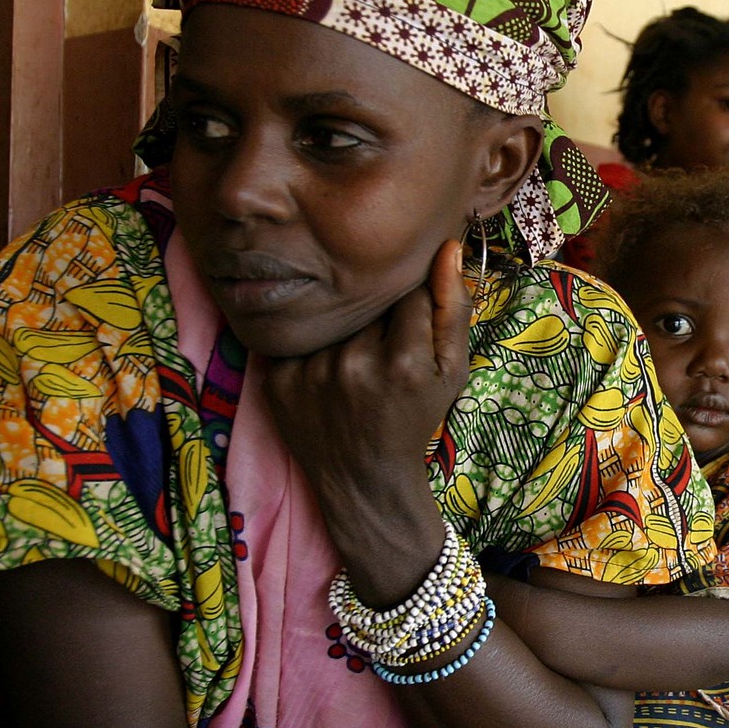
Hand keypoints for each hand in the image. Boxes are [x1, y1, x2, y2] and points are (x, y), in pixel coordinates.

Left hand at [265, 241, 471, 606]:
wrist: (362, 481)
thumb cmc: (414, 420)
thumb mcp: (451, 371)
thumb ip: (453, 309)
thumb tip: (448, 247)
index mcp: (403, 362)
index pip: (409, 291)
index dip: (413, 306)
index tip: (411, 329)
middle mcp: (352, 363)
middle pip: (366, 301)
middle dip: (378, 315)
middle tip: (381, 347)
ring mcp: (308, 372)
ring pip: (332, 315)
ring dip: (344, 327)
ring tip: (354, 361)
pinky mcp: (274, 379)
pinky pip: (299, 336)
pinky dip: (312, 345)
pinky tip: (324, 370)